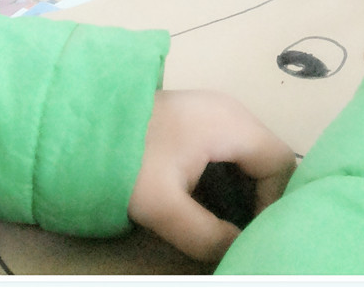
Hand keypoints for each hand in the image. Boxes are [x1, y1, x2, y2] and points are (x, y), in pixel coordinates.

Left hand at [128, 89, 295, 262]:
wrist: (83, 122)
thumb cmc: (128, 158)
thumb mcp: (164, 205)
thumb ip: (206, 234)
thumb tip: (237, 251)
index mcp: (231, 123)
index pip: (280, 163)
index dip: (274, 202)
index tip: (251, 234)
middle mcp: (231, 111)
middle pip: (267, 158)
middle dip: (260, 200)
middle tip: (240, 234)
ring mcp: (213, 111)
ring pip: (249, 156)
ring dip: (243, 191)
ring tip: (224, 225)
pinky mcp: (197, 119)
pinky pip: (229, 150)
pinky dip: (228, 179)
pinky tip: (207, 203)